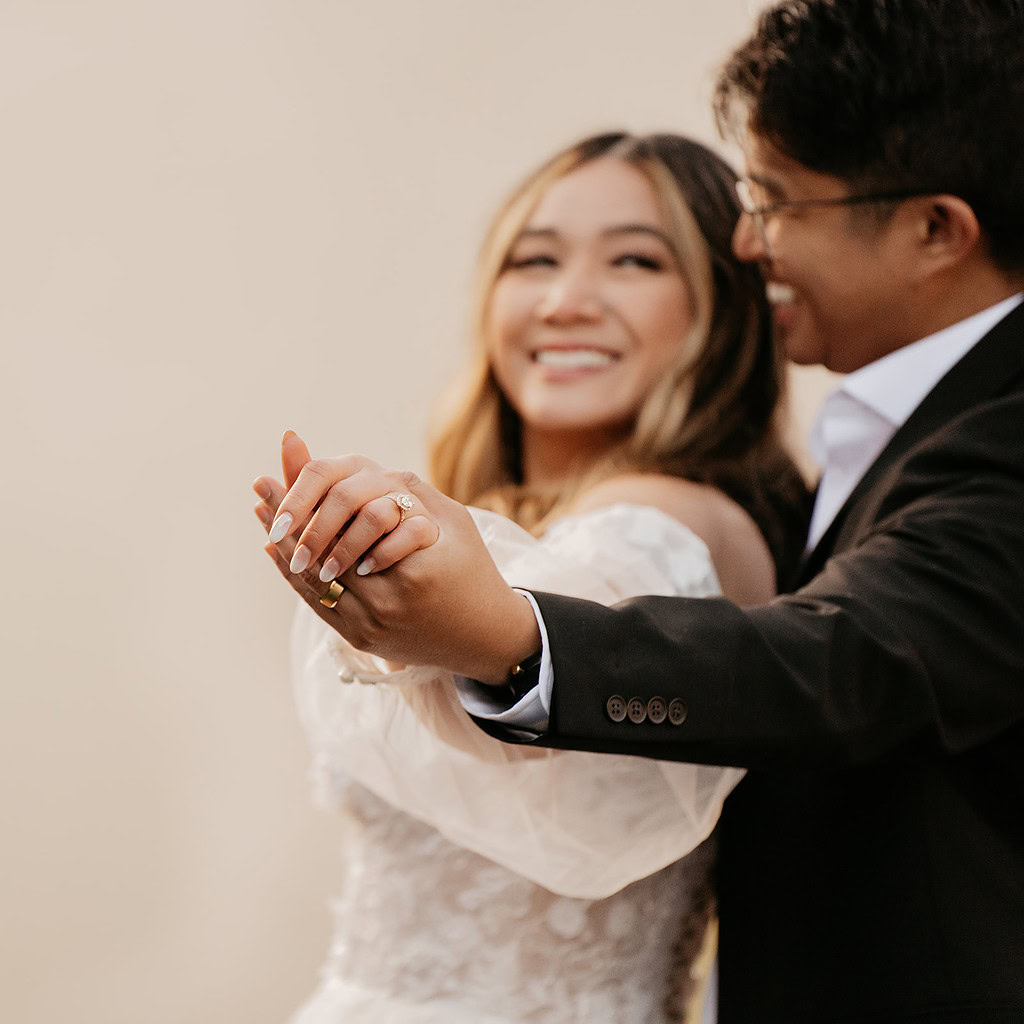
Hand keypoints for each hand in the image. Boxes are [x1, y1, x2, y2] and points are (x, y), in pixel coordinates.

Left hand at [253, 439, 540, 682]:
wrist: (486, 638)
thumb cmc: (472, 568)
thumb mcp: (449, 519)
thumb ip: (403, 490)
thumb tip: (351, 466)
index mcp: (414, 565)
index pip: (342, 522)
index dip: (303, 499)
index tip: (277, 474)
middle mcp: (388, 599)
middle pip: (318, 550)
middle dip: (286, 517)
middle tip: (261, 488)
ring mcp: (371, 624)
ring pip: (312, 580)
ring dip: (284, 546)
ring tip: (264, 514)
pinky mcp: (361, 639)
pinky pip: (318, 604)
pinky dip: (294, 576)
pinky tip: (279, 553)